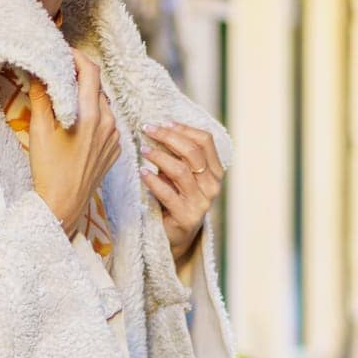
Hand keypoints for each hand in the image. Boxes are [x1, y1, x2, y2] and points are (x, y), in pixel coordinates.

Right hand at [28, 50, 120, 236]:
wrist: (63, 205)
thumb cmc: (48, 170)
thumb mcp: (40, 130)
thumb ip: (43, 96)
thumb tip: (40, 71)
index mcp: (91, 114)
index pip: (90, 70)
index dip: (77, 56)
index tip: (63, 53)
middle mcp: (108, 122)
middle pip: (96, 86)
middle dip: (79, 76)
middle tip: (60, 73)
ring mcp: (114, 137)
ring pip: (102, 103)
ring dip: (86, 96)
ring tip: (66, 99)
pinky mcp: (115, 149)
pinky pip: (107, 122)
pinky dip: (94, 115)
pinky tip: (76, 124)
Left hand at [139, 121, 224, 263]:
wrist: (176, 235)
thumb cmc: (175, 199)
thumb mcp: (180, 175)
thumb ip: (177, 155)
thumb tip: (158, 128)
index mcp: (215, 171)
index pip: (205, 141)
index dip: (184, 128)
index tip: (163, 121)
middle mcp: (212, 186)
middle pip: (193, 152)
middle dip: (168, 137)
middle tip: (147, 129)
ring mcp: (201, 203)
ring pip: (181, 170)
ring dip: (159, 156)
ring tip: (143, 150)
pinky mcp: (186, 217)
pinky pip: (168, 194)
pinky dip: (154, 181)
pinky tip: (143, 172)